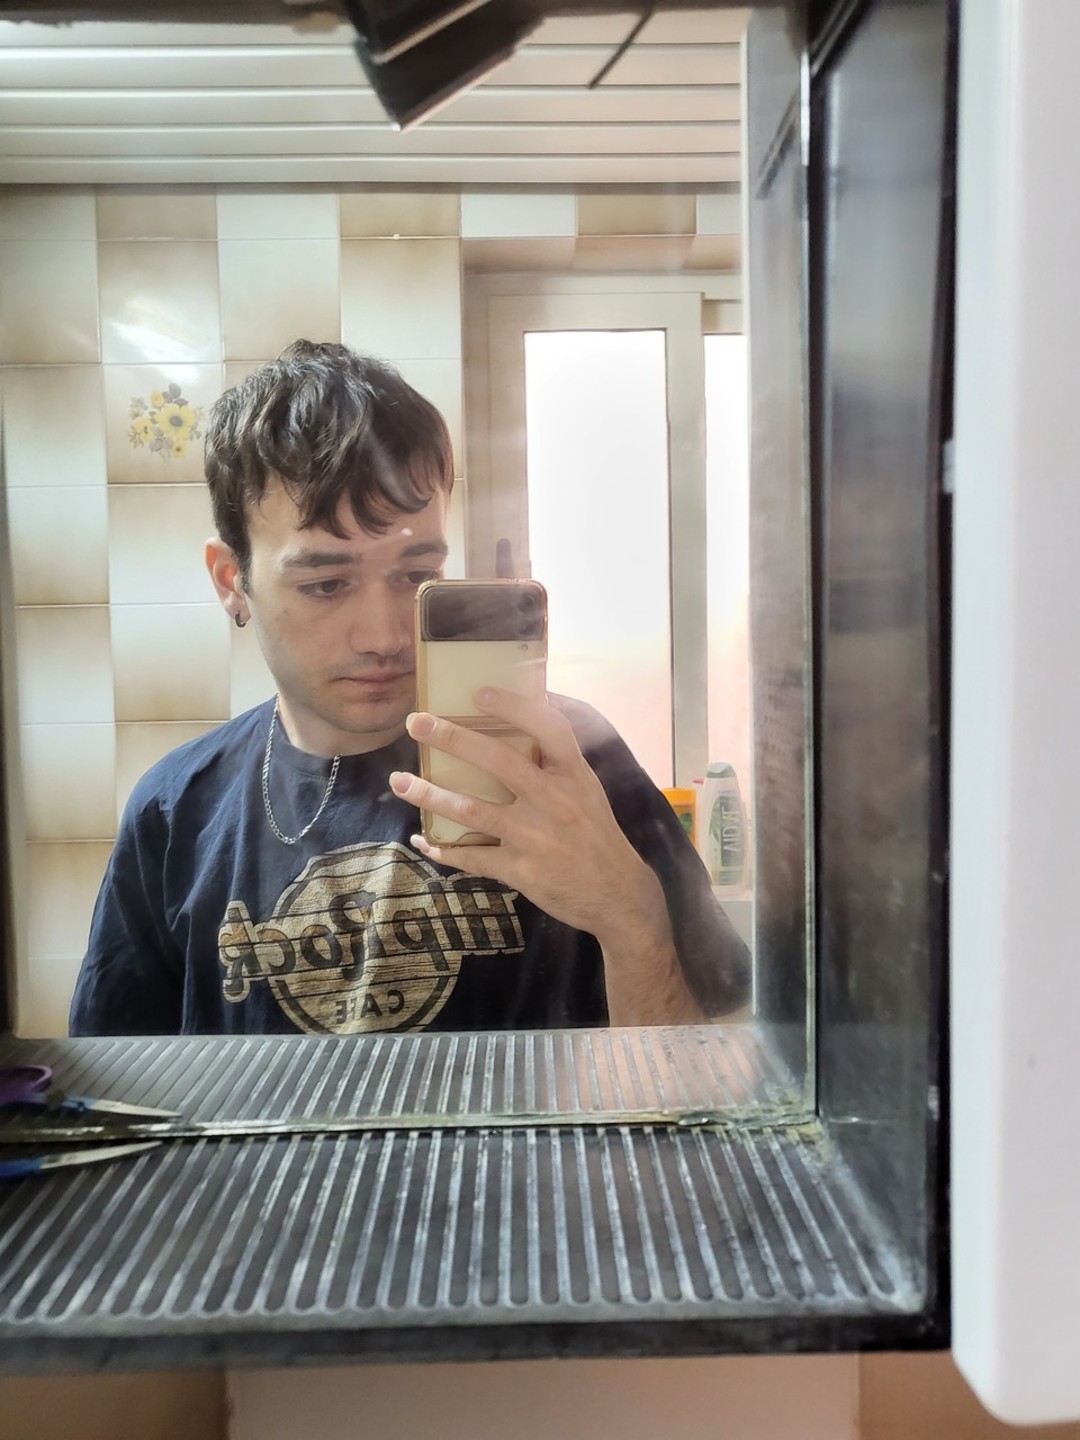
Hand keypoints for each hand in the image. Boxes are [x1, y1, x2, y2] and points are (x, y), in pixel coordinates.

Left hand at [387, 688, 657, 949]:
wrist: (618, 894)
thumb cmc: (596, 835)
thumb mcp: (588, 790)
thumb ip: (558, 761)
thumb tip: (524, 719)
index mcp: (574, 775)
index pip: (548, 727)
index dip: (514, 705)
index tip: (479, 692)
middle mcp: (555, 801)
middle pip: (498, 760)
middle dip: (452, 738)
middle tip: (416, 723)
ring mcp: (535, 837)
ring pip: (471, 810)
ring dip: (429, 795)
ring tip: (398, 781)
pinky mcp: (521, 870)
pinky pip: (471, 856)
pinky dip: (442, 849)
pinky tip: (422, 840)